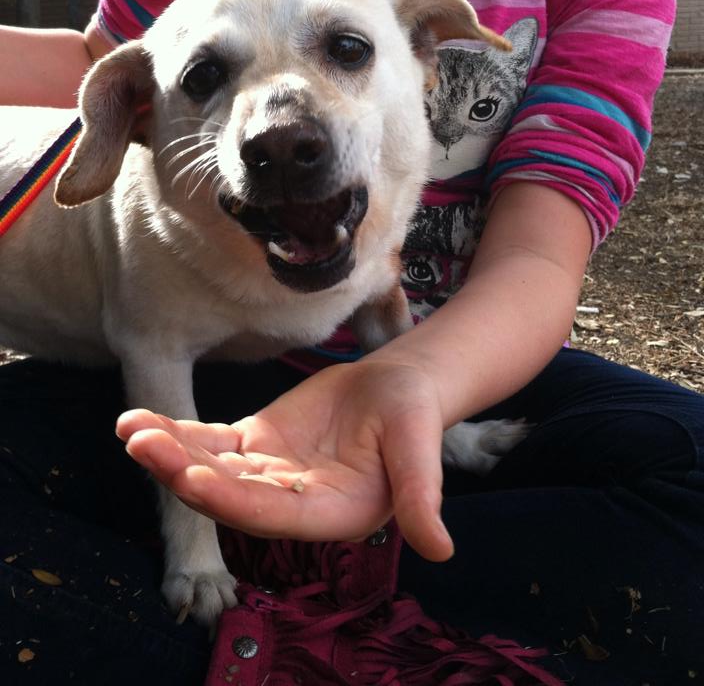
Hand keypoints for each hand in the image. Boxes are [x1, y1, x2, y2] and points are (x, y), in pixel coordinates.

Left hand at [116, 358, 453, 561]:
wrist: (399, 389)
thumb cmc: (414, 417)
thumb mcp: (421, 450)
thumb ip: (422, 496)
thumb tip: (442, 550)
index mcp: (330, 514)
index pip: (272, 513)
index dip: (231, 498)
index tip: (190, 477)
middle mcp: (291, 502)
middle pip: (230, 493)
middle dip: (184, 472)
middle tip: (144, 444)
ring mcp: (267, 473)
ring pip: (211, 467)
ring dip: (170, 452)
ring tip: (132, 429)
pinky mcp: (254, 444)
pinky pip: (209, 441)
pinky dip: (176, 432)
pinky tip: (138, 422)